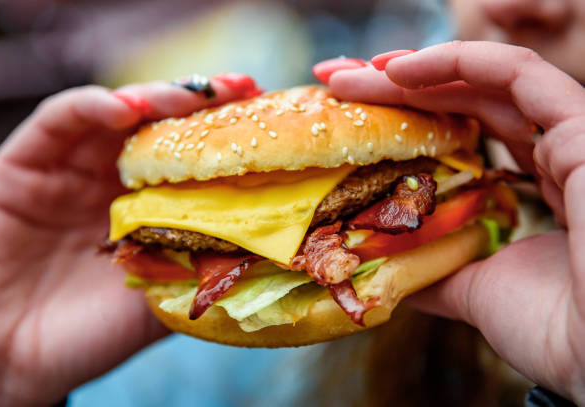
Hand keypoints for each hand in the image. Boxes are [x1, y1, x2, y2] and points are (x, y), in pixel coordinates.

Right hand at [0, 76, 257, 405]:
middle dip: (201, 106)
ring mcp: (69, 170)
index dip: (226, 138)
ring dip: (156, 98)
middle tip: (241, 90)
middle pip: (160, 128)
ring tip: (194, 96)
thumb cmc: (86, 338)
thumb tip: (270, 253)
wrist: (8, 363)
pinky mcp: (24, 165)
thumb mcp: (159, 305)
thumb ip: (201, 276)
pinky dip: (91, 108)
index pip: (190, 160)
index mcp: (147, 210)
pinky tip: (124, 108)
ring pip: (117, 115)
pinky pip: (58, 121)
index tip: (266, 120)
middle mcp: (112, 183)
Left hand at [327, 41, 584, 402]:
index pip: (468, 130)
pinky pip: (518, 76)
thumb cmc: (559, 333)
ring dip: (415, 71)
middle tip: (339, 82)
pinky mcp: (582, 131)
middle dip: (399, 87)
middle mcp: (555, 154)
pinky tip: (400, 71)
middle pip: (467, 100)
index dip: (413, 114)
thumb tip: (388, 270)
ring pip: (485, 81)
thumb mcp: (475, 291)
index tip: (354, 113)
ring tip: (357, 75)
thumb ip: (436, 270)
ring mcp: (571, 138)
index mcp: (537, 185)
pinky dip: (459, 62)